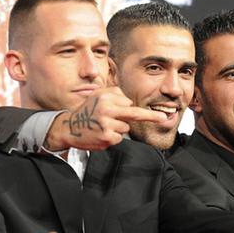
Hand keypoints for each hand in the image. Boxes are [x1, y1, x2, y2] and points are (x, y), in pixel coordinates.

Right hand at [44, 88, 165, 150]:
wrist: (70, 127)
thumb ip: (116, 94)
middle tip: (163, 117)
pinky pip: (119, 138)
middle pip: (134, 114)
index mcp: (106, 98)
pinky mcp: (106, 137)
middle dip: (150, 116)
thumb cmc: (88, 110)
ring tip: (103, 126)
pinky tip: (102, 134)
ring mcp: (106, 124)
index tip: (156, 113)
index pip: (129, 104)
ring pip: (125, 128)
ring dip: (118, 129)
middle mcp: (106, 109)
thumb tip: (130, 102)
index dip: (133, 109)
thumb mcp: (99, 95)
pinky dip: (113, 138)